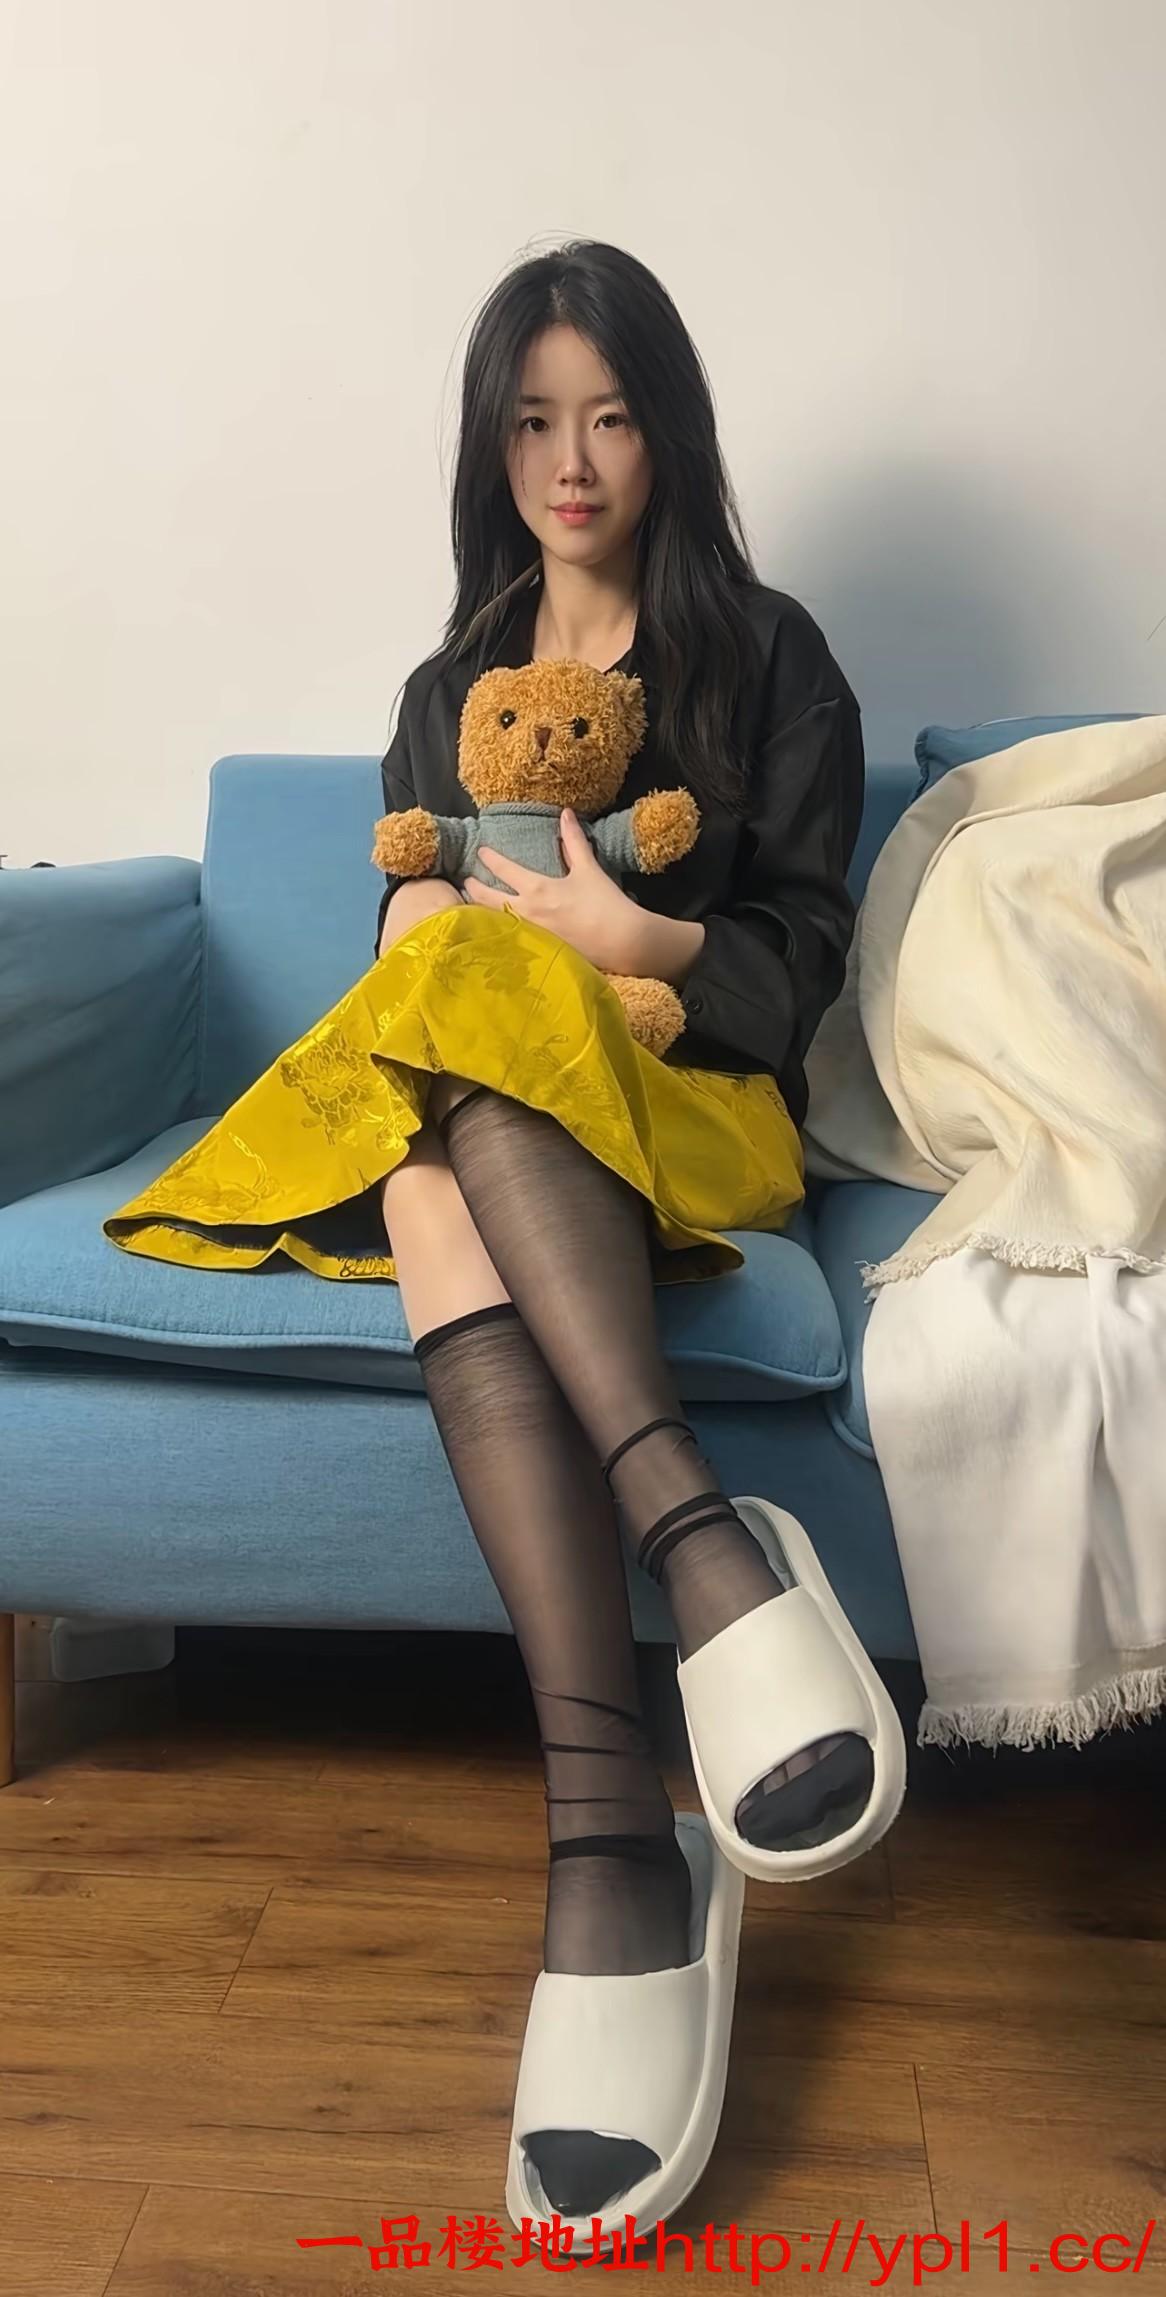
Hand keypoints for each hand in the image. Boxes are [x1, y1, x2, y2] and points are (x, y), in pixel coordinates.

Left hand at [463, 809, 643, 973]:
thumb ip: (574, 842)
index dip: (490, 859)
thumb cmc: (605, 903)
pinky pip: (508, 938)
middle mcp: (526, 913)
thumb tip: (565, 814)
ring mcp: (529, 935)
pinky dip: (497, 930)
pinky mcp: (537, 951)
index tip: (481, 852)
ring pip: (494, 920)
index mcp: (537, 889)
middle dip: (474, 888)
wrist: (622, 942)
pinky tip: (493, 930)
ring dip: (481, 911)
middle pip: (488, 899)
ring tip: (472, 905)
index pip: (504, 870)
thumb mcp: (588, 869)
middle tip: (465, 882)